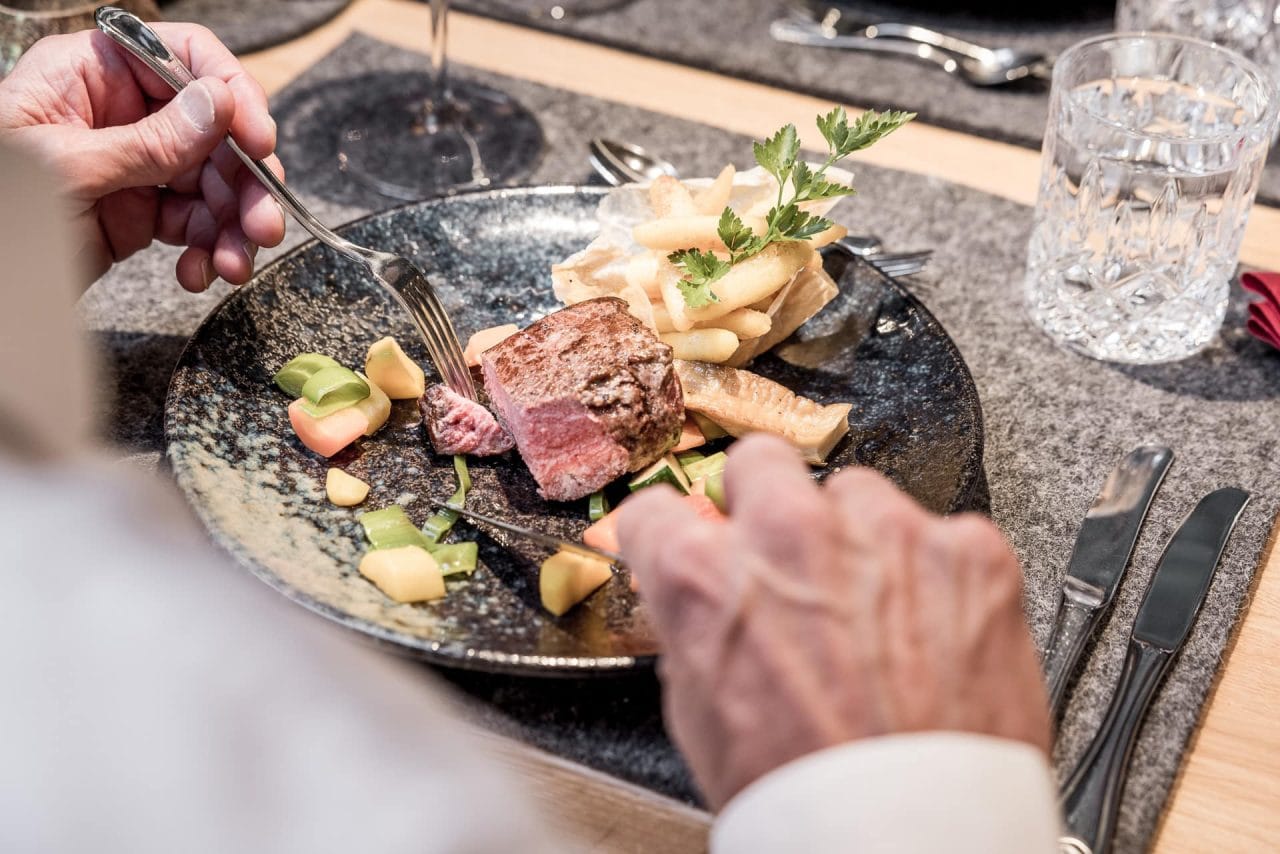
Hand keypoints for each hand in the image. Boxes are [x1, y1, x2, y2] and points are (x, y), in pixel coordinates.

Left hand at [0, 25, 285, 291]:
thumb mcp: (68, 168)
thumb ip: (149, 141)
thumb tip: (218, 105)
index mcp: (91, 75)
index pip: (183, 57)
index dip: (231, 92)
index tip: (258, 140)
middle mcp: (120, 114)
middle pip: (214, 131)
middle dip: (244, 183)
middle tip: (262, 223)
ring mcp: (133, 165)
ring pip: (214, 185)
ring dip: (233, 228)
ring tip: (232, 265)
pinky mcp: (139, 213)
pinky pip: (195, 225)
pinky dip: (207, 252)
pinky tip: (198, 272)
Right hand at [618, 434, 1049, 808]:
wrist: (915, 836)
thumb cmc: (809, 796)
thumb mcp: (702, 716)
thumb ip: (697, 630)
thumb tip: (704, 599)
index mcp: (706, 576)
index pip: (658, 507)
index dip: (673, 532)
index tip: (689, 539)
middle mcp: (791, 535)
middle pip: (760, 461)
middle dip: (765, 499)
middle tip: (788, 553)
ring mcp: (885, 532)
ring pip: (858, 493)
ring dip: (858, 538)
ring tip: (875, 614)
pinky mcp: (967, 549)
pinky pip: (943, 534)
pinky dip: (937, 575)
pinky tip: (933, 632)